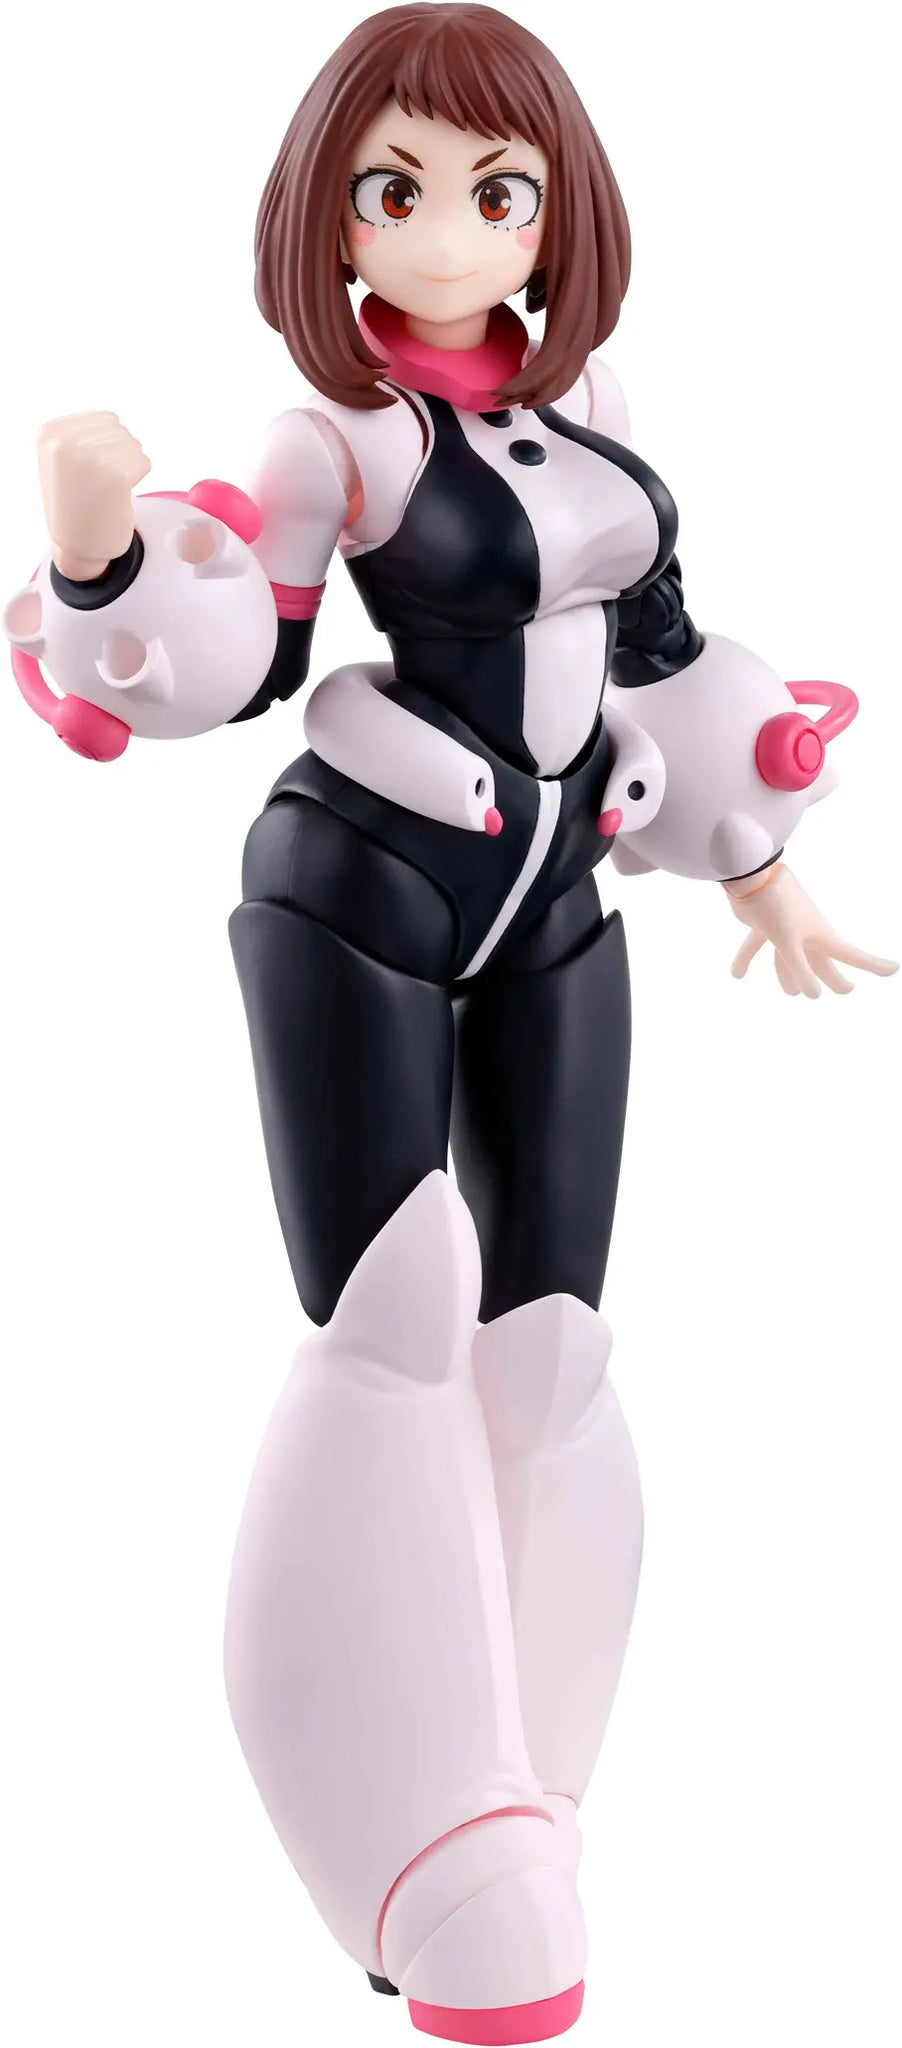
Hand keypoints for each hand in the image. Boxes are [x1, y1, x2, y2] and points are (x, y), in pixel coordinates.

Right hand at [37, 411, 149, 580]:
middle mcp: (64, 442)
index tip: (87, 473)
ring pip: (133, 445)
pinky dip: (137, 480)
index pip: (105, 420)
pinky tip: (119, 495)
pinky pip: (143, 462)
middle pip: (119, 431)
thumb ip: (81, 433)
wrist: (79, 546)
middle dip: (118, 457)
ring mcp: (87, 458)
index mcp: (50, 433)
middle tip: (99, 485)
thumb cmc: (77, 502)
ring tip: (107, 490)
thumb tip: (113, 419)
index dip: (106, 448)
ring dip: (127, 468)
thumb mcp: (64, 458)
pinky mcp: (113, 476)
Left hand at [726, 863, 897, 997]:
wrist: (751, 875)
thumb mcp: (788, 941)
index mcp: (821, 937)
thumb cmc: (775, 906)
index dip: (874, 965)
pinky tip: (736, 974)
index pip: (853, 956)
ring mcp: (786, 928)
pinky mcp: (764, 924)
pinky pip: (757, 945)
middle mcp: (807, 934)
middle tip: (847, 989)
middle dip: (833, 978)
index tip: (895, 969)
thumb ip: (800, 969)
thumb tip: (814, 995)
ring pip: (790, 958)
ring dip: (788, 975)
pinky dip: (746, 958)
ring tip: (790, 993)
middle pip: (822, 963)